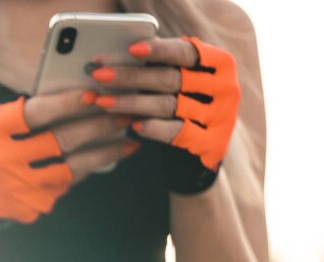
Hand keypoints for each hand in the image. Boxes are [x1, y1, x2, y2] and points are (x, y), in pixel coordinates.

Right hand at [0, 91, 138, 231]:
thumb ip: (18, 115)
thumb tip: (67, 102)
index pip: (37, 113)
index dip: (68, 103)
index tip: (93, 94)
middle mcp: (5, 161)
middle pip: (63, 141)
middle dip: (100, 126)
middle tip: (124, 116)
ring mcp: (19, 189)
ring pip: (73, 169)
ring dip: (103, 154)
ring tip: (124, 143)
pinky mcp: (29, 208)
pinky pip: (63, 187)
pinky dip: (79, 173)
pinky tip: (95, 162)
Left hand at [89, 37, 240, 173]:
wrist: (202, 150)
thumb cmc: (183, 106)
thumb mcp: (177, 81)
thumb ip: (159, 65)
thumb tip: (119, 53)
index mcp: (218, 63)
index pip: (185, 52)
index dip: (159, 50)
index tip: (131, 49)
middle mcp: (223, 87)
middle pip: (170, 78)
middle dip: (130, 77)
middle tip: (99, 76)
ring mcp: (220, 115)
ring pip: (167, 105)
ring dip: (131, 103)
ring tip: (102, 102)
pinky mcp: (211, 141)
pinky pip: (177, 132)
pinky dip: (153, 127)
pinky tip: (132, 126)